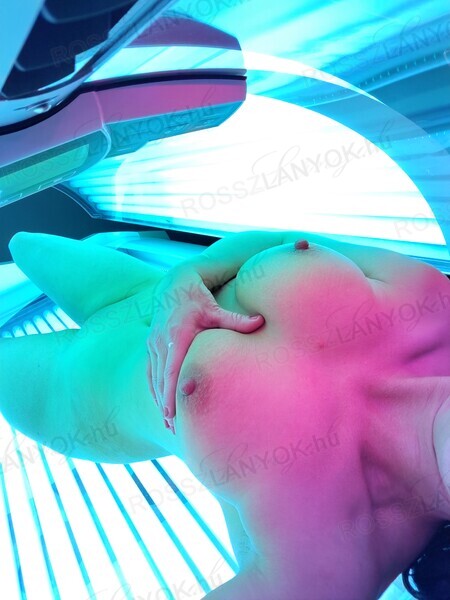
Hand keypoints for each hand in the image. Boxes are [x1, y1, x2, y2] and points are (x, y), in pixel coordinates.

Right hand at [146, 269, 264, 432]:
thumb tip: (261, 322)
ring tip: (168, 423)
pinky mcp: (151, 345)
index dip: (169, 391)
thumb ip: (236, 320)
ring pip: (154, 377)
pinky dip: (155, 388)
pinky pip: (151, 371)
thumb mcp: (216, 309)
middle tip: (173, 428)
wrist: (173, 285)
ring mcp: (153, 344)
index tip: (171, 412)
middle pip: (161, 379)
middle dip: (165, 404)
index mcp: (176, 335)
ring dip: (160, 400)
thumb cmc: (198, 298)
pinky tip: (161, 404)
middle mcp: (161, 341)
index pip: (171, 369)